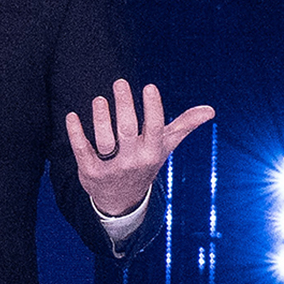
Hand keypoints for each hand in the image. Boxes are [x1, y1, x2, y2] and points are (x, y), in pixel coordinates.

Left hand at [66, 79, 214, 216]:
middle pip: (127, 131)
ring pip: (105, 140)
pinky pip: (82, 150)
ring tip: (100, 99)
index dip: (153, 109)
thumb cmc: (144, 163)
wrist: (122, 201)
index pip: (155, 129)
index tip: (150, 87)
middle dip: (124, 106)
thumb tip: (210, 110)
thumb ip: (184, 126)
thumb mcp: (164, 147)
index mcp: (152, 153)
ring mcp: (111, 168)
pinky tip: (72, 116)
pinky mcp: (90, 172)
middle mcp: (133, 161)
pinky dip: (76, 133)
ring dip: (101, 118)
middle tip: (120, 82)